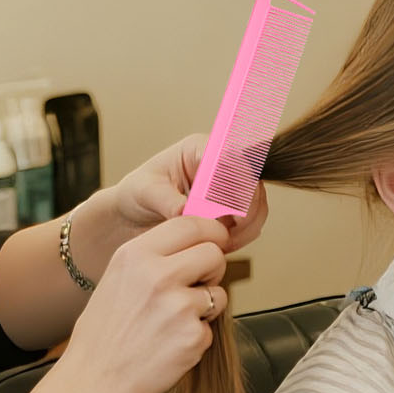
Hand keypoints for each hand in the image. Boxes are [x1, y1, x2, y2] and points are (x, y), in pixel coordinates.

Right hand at [57, 216, 230, 392]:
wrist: (94, 382)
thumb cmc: (104, 334)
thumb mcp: (117, 278)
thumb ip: (154, 257)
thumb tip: (197, 241)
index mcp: (136, 255)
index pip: (191, 223)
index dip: (211, 232)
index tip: (215, 241)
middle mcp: (158, 275)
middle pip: (214, 253)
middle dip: (213, 268)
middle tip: (198, 284)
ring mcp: (178, 306)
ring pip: (219, 292)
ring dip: (206, 306)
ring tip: (172, 322)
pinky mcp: (193, 336)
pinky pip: (211, 327)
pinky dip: (197, 336)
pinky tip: (169, 344)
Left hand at [107, 133, 267, 252]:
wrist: (136, 215)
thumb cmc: (138, 194)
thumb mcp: (145, 192)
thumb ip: (166, 200)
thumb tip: (184, 211)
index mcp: (200, 149)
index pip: (231, 157)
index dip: (238, 181)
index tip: (233, 208)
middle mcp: (221, 165)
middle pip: (252, 181)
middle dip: (245, 209)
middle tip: (230, 229)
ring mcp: (231, 187)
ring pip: (257, 204)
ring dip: (246, 226)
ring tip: (222, 240)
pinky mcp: (233, 209)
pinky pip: (252, 222)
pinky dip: (242, 236)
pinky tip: (222, 244)